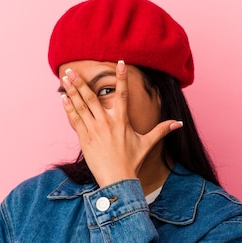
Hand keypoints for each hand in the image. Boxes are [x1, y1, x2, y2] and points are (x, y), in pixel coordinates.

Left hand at [60, 60, 182, 187]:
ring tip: (65, 78)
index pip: (123, 94)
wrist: (118, 180)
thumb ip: (162, 130)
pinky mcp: (85, 139)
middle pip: (92, 97)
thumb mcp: (147, 143)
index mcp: (122, 121)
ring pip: (81, 106)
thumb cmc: (132, 162)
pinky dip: (69, 108)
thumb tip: (178, 123)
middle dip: (81, 82)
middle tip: (72, 70)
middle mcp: (107, 122)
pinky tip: (63, 98)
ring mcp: (94, 130)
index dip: (122, 78)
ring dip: (72, 91)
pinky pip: (75, 120)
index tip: (120, 63)